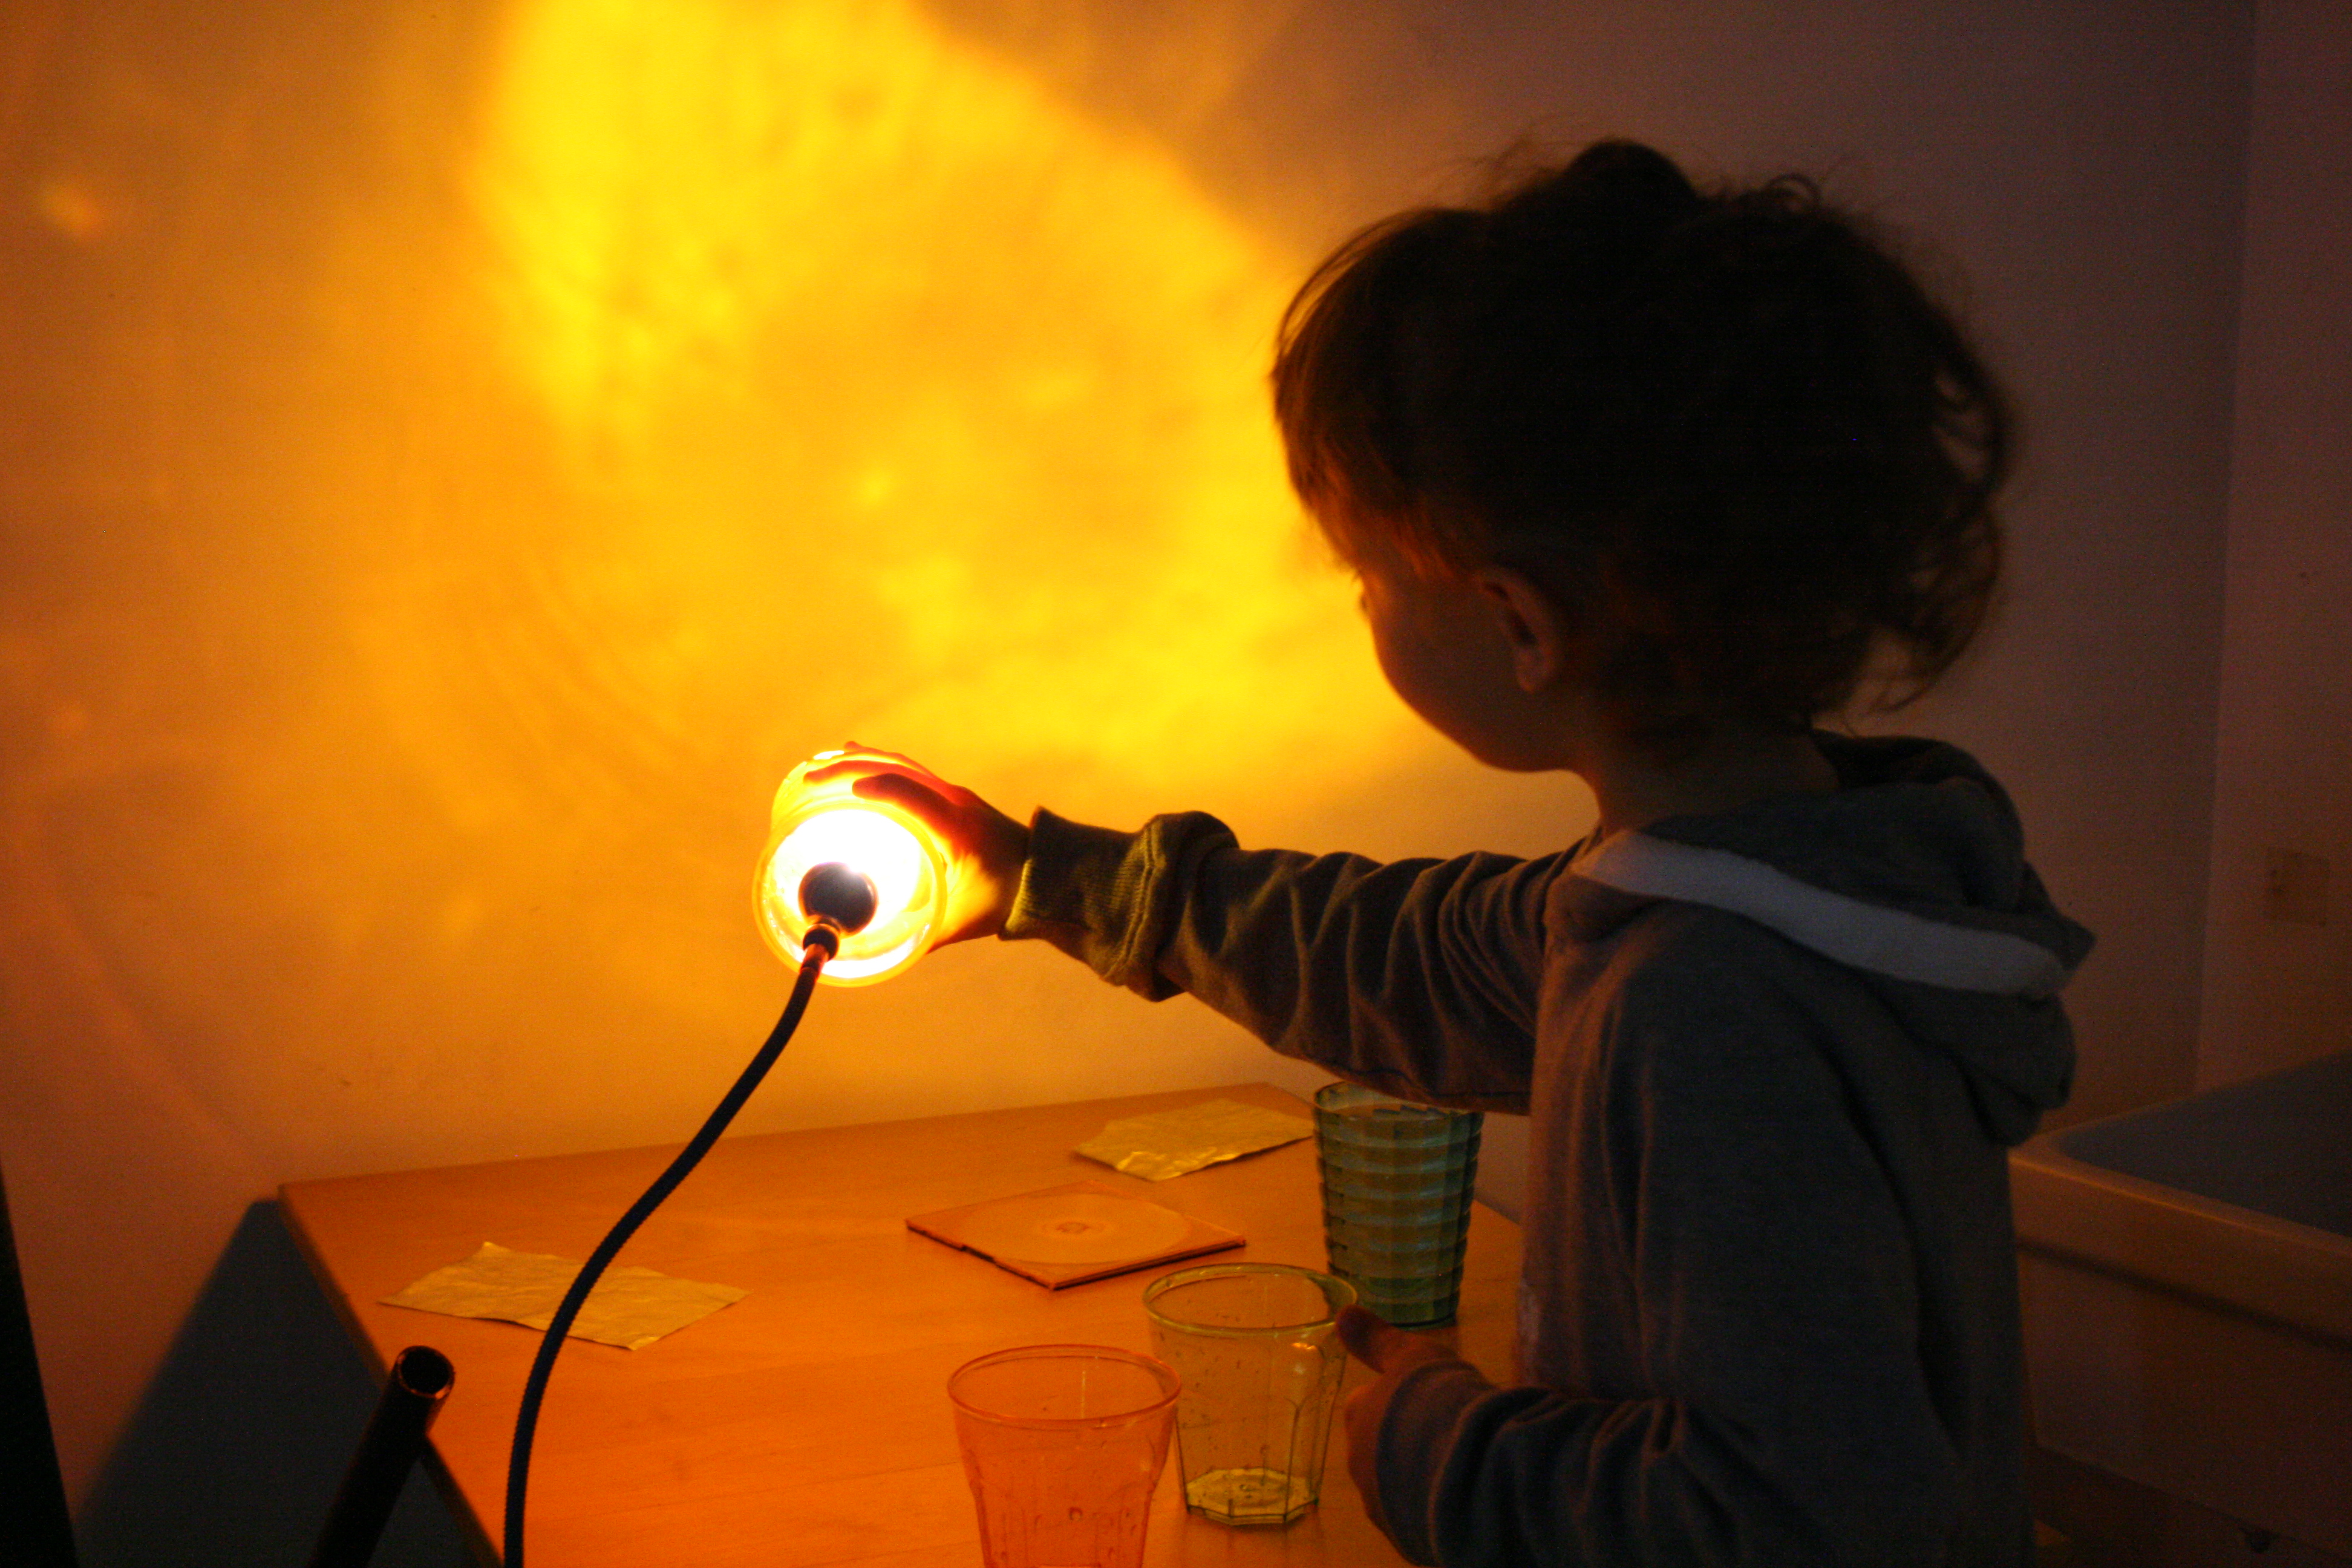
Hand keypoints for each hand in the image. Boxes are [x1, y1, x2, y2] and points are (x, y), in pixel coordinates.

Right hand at [802, 746, 1029, 944]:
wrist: (1048, 877)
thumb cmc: (1005, 899)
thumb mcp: (960, 921)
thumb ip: (918, 938)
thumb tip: (873, 955)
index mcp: (955, 825)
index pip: (908, 792)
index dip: (873, 788)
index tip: (836, 793)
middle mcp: (954, 800)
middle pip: (896, 769)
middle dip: (849, 768)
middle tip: (809, 779)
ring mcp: (953, 794)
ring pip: (901, 765)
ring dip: (861, 761)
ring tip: (821, 765)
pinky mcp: (952, 798)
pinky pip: (909, 772)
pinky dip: (880, 767)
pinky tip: (858, 767)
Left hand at [1335, 1304, 1460, 1542]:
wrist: (1465, 1468)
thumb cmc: (1437, 1401)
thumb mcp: (1411, 1357)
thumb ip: (1377, 1340)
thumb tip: (1342, 1313)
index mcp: (1360, 1419)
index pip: (1364, 1407)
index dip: (1392, 1402)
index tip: (1419, 1399)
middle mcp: (1361, 1465)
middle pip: (1377, 1450)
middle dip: (1401, 1443)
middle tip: (1441, 1433)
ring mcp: (1382, 1507)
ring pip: (1395, 1488)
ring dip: (1416, 1478)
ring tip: (1455, 1467)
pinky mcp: (1408, 1539)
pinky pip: (1417, 1519)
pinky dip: (1432, 1509)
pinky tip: (1460, 1497)